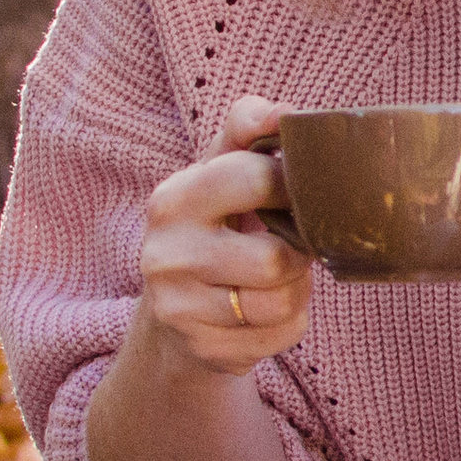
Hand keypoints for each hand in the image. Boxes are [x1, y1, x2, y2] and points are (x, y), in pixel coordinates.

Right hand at [132, 94, 312, 376]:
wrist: (175, 314)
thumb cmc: (213, 227)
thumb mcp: (219, 171)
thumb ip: (247, 130)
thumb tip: (284, 111)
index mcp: (172, 199)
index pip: (254, 177)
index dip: (294, 185)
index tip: (297, 192)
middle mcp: (163, 255)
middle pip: (274, 257)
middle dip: (297, 251)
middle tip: (291, 242)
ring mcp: (178, 308)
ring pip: (281, 301)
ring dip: (297, 290)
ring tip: (279, 277)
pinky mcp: (203, 350)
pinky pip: (281, 335)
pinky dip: (288, 323)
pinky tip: (265, 310)